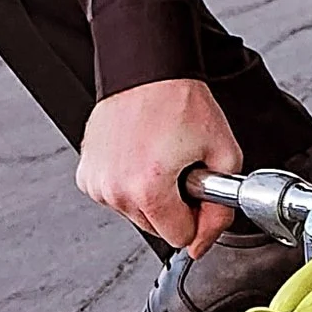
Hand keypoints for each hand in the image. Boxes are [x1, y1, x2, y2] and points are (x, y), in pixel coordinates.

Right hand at [76, 77, 241, 256]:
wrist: (148, 70)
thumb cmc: (180, 102)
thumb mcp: (224, 154)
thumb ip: (222, 208)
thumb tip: (202, 241)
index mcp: (149, 189)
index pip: (180, 238)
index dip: (199, 217)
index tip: (201, 193)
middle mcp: (116, 190)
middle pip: (157, 228)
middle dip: (175, 206)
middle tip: (182, 168)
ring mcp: (98, 183)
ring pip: (135, 214)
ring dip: (152, 195)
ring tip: (160, 157)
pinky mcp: (87, 174)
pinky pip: (116, 197)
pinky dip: (129, 184)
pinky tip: (140, 156)